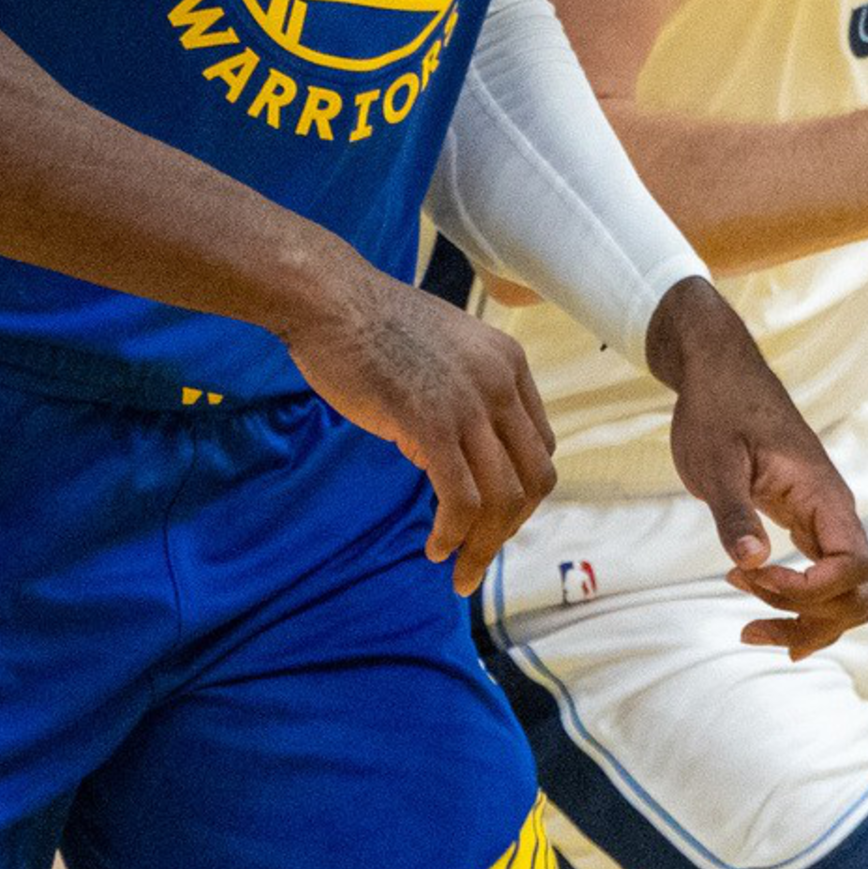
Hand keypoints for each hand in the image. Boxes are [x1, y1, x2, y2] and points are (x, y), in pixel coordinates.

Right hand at [285, 268, 554, 593]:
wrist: (327, 299)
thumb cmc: (367, 324)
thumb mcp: (440, 352)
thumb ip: (461, 397)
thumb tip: (452, 456)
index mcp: (508, 363)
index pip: (540, 445)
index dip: (520, 490)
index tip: (492, 516)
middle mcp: (501, 383)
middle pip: (534, 479)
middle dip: (511, 526)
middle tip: (478, 552)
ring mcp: (470, 404)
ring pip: (504, 498)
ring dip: (484, 546)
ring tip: (458, 569)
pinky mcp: (432, 425)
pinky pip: (462, 500)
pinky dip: (454, 534)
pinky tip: (436, 547)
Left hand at [646, 278, 867, 655]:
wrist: (719, 373)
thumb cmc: (718, 410)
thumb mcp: (715, 461)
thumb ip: (734, 512)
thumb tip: (752, 562)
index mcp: (823, 494)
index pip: (854, 566)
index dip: (809, 588)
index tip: (752, 575)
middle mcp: (835, 513)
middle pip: (858, 594)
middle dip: (809, 617)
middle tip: (743, 600)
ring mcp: (823, 521)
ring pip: (844, 596)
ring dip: (805, 623)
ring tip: (748, 630)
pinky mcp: (806, 525)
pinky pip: (823, 580)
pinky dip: (800, 608)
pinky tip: (765, 622)